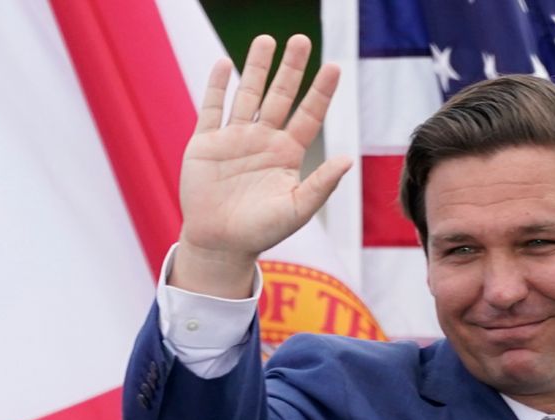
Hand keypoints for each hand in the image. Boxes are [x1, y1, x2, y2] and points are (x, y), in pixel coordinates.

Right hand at [171, 34, 351, 297]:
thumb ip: (321, 185)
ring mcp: (234, 139)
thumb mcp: (296, 210)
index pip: (309, 115)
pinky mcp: (206, 144)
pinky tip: (224, 64)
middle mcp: (263, 140)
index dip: (321, 91)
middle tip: (302, 40)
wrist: (219, 244)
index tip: (334, 67)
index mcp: (287, 154)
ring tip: (266, 40)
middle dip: (291, 69)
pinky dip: (217, 87)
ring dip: (255, 68)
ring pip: (247, 95)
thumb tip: (349, 160)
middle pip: (280, 96)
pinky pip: (212, 109)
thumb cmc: (261, 232)